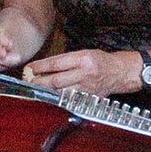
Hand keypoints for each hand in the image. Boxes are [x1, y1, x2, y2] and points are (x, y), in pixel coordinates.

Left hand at [22, 48, 140, 96]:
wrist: (120, 72)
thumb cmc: (101, 60)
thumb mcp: (85, 53)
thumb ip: (67, 60)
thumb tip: (47, 66)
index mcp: (83, 59)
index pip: (56, 63)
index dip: (40, 66)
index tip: (30, 68)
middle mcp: (84, 73)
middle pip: (56, 80)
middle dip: (40, 82)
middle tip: (29, 81)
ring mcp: (87, 87)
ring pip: (61, 91)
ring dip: (47, 91)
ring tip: (37, 89)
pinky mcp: (88, 97)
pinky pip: (70, 98)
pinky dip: (59, 97)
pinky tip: (51, 96)